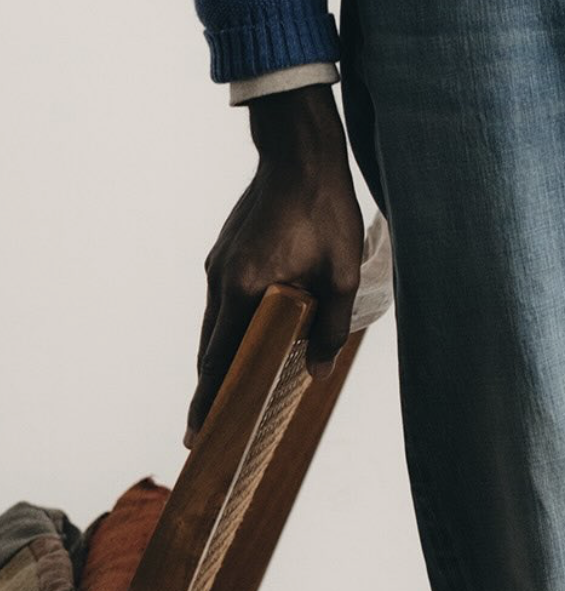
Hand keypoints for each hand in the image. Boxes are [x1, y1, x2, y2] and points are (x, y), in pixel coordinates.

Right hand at [187, 86, 364, 447]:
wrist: (299, 154)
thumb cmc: (325, 210)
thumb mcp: (341, 273)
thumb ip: (330, 327)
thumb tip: (316, 373)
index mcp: (247, 289)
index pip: (221, 359)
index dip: (209, 401)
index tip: (197, 437)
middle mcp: (222, 280)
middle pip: (210, 348)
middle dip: (208, 390)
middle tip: (206, 430)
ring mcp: (218, 264)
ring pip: (214, 325)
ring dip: (218, 359)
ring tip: (223, 393)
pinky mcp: (224, 252)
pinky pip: (220, 303)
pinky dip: (226, 329)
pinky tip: (242, 339)